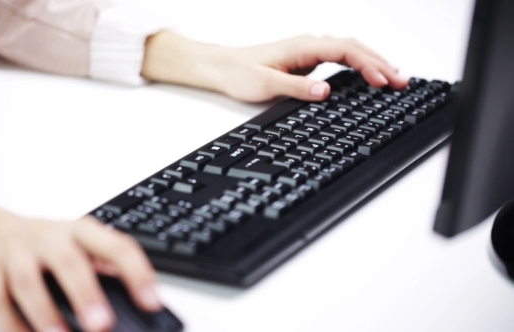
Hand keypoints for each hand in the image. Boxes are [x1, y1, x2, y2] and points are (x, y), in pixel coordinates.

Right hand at [0, 216, 160, 331]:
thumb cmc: (51, 245)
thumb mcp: (83, 246)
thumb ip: (106, 270)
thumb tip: (135, 307)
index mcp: (82, 230)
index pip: (117, 245)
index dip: (137, 274)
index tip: (151, 303)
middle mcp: (50, 237)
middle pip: (68, 261)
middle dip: (86, 294)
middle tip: (103, 325)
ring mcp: (17, 252)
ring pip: (28, 281)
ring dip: (45, 313)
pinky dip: (13, 324)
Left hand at [142, 32, 408, 102]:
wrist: (223, 67)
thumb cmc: (240, 73)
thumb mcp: (267, 83)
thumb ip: (297, 88)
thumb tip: (326, 92)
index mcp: (303, 47)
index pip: (345, 51)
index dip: (368, 65)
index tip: (383, 80)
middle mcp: (310, 45)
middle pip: (354, 49)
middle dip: (380, 63)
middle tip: (402, 81)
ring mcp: (309, 52)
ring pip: (350, 51)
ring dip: (373, 63)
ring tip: (394, 78)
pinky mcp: (307, 61)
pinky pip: (341, 58)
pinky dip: (359, 65)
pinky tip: (367, 75)